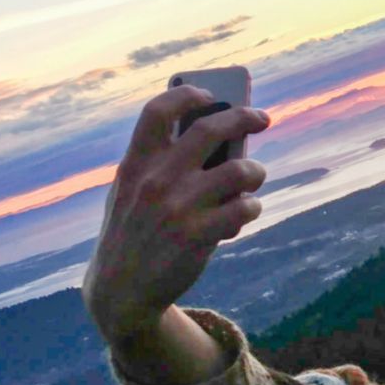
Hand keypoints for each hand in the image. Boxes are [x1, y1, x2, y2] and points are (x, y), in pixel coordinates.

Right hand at [81, 85, 269, 342]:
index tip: (209, 93)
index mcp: (135, 164)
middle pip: (210, 130)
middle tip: (262, 117)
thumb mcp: (131, 193)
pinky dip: (252, 207)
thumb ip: (161, 165)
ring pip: (240, 171)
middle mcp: (156, 180)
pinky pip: (244, 209)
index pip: (158, 111)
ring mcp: (178, 208)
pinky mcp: (199, 236)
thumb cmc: (134, 232)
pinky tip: (246, 211)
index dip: (187, 95)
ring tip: (254, 177)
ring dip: (256, 171)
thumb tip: (220, 140)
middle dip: (244, 117)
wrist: (121, 291)